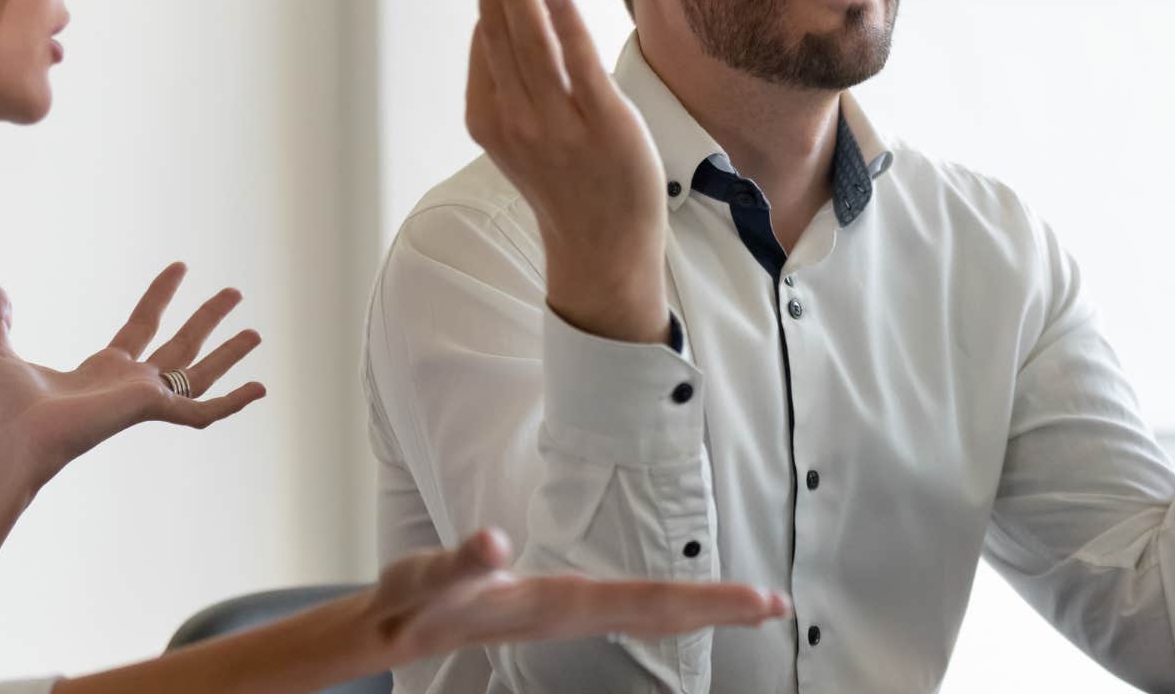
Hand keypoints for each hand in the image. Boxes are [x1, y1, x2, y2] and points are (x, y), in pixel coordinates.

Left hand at [0, 263, 264, 486]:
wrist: (16, 438)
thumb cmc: (6, 408)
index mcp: (105, 370)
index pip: (142, 324)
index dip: (161, 294)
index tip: (180, 266)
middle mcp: (132, 383)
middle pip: (181, 345)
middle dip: (209, 318)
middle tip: (235, 292)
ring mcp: (147, 398)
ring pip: (200, 374)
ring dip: (229, 354)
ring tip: (256, 333)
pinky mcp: (154, 411)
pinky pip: (203, 411)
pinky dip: (234, 402)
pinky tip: (260, 388)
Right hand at [362, 528, 788, 661]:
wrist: (396, 631)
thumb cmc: (417, 600)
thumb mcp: (432, 576)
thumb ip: (462, 561)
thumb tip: (491, 542)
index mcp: (561, 605)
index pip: (650, 602)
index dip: (706, 600)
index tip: (757, 601)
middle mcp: (576, 615)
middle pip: (663, 614)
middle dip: (721, 610)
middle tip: (778, 607)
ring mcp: (572, 616)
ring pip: (651, 616)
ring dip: (702, 609)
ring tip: (749, 608)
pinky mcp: (563, 610)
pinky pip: (632, 610)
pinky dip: (669, 606)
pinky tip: (687, 608)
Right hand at [465, 0, 669, 342]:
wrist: (601, 246)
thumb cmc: (566, 180)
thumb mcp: (520, 133)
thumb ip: (505, 80)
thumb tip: (492, 20)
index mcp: (489, 114)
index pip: (486, 35)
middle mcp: (515, 116)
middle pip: (499, 26)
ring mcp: (555, 123)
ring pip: (528, 42)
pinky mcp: (601, 126)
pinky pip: (577, 69)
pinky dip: (564, 29)